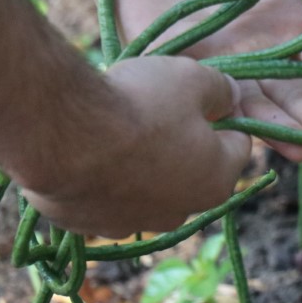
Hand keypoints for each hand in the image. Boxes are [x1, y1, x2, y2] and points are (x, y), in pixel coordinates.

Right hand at [20, 56, 250, 237]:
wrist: (63, 134)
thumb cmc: (140, 104)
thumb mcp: (192, 78)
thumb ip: (221, 89)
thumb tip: (231, 97)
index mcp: (216, 181)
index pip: (238, 144)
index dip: (224, 114)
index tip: (203, 94)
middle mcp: (178, 213)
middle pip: (191, 170)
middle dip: (181, 142)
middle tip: (155, 109)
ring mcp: (131, 223)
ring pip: (146, 187)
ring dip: (140, 163)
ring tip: (115, 128)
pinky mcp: (88, 225)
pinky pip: (104, 197)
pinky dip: (100, 177)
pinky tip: (85, 150)